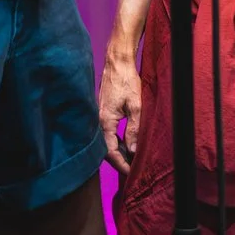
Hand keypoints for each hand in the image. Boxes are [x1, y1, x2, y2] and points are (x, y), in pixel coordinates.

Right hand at [98, 51, 143, 171]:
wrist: (117, 63)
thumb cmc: (126, 81)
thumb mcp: (135, 106)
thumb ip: (134, 129)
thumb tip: (133, 150)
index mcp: (105, 121)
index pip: (110, 151)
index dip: (121, 164)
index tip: (131, 172)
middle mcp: (99, 121)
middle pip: (106, 149)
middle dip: (119, 161)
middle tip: (133, 169)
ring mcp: (100, 116)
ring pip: (107, 141)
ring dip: (118, 152)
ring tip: (132, 159)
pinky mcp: (103, 112)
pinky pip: (108, 133)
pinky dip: (116, 141)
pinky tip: (127, 144)